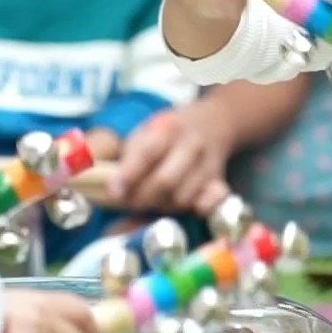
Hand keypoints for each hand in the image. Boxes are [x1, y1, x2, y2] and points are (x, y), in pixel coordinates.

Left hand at [108, 104, 230, 217]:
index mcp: (168, 128)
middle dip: (141, 198)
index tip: (113, 192)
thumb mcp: (146, 131)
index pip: (146, 154)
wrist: (213, 123)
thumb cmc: (169, 132)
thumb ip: (129, 156)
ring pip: (181, 199)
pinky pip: (208, 204)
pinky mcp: (220, 182)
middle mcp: (191, 145)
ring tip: (154, 198)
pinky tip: (183, 203)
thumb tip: (111, 189)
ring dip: (162, 205)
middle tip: (127, 202)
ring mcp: (208, 164)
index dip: (127, 176)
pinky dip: (193, 209)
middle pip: (165, 182)